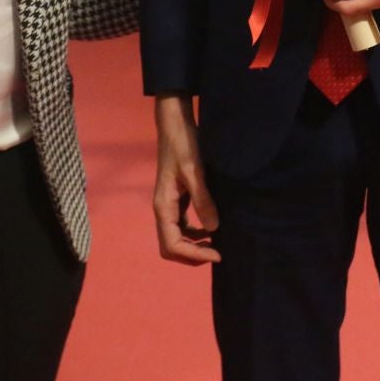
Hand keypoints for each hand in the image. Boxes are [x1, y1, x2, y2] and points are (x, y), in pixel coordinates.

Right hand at [152, 94, 219, 265]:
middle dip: (192, 256)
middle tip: (217, 253)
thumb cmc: (183, 144)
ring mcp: (168, 205)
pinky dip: (194, 234)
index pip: (172, 245)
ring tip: (216, 245)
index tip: (217, 254)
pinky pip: (181, 227)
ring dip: (193, 247)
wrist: (175, 124)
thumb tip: (213, 229)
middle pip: (170, 247)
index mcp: (163, 206)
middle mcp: (162, 210)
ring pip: (175, 238)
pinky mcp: (176, 199)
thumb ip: (203, 199)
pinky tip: (210, 229)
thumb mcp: (194, 171)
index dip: (194, 255)